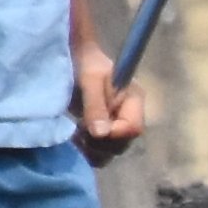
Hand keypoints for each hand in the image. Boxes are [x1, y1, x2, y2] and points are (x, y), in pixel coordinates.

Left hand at [74, 38, 150, 161]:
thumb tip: (101, 134)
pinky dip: (88, 150)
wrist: (73, 57)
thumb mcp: (90, 80)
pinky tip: (75, 139)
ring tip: (76, 136)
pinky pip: (100, 150)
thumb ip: (96, 106)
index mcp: (134, 99)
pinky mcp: (103, 130)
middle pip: (123, 143)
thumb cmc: (84, 62)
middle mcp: (129, 114)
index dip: (114, 134)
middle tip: (81, 132)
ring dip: (93, 149)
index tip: (91, 130)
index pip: (133, 128)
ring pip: (112, 150)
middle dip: (102, 143)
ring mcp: (116, 124)